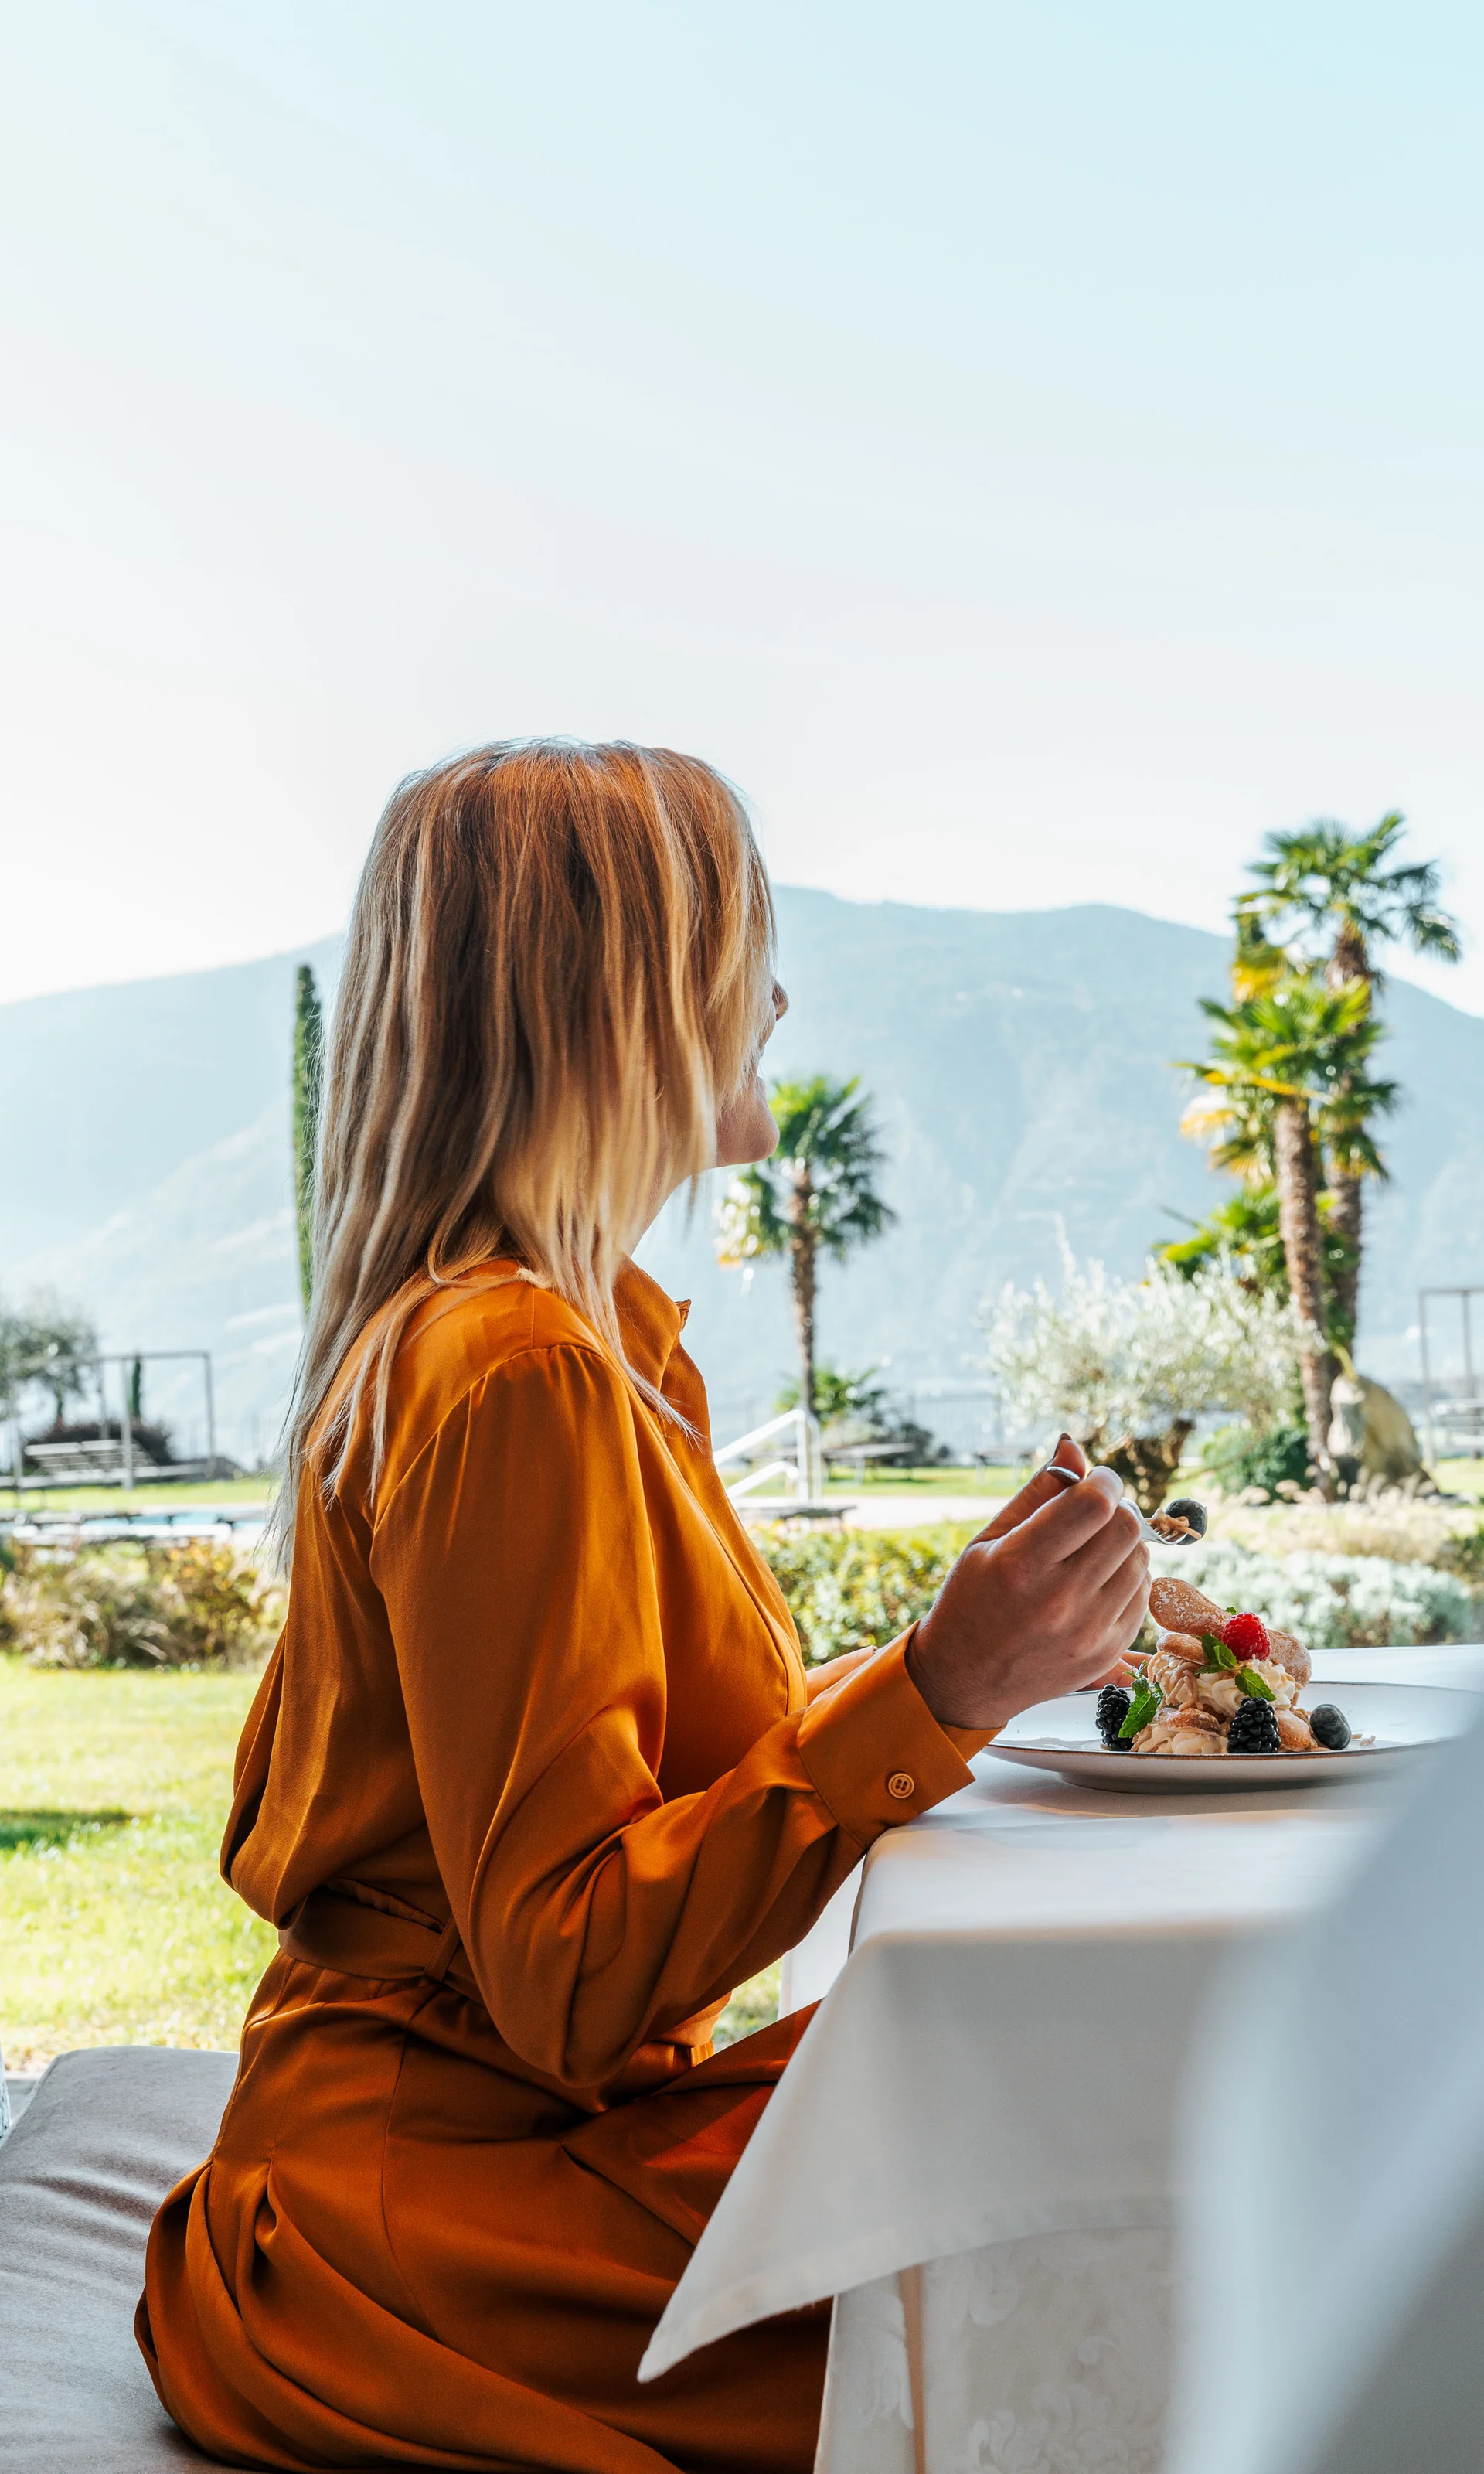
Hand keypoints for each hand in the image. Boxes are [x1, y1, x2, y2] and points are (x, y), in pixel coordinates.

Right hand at [907, 1434, 1150, 1730]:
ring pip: (1141, 1559)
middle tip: (1094, 1511)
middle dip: (1116, 1507)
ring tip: (1091, 1550)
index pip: (1094, 1503)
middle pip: (1126, 1527)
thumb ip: (1037, 1491)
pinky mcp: (1108, 1651)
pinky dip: (1126, 1577)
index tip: (1095, 1481)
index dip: (1104, 1480)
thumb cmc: (972, 1600)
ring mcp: (1089, 1632)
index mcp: (1022, 1565)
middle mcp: (1060, 1601)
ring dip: (1123, 1544)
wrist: (968, 1679)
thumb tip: (1074, 1448)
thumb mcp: (988, 1539)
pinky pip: (1141, 1594)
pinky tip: (1095, 1581)